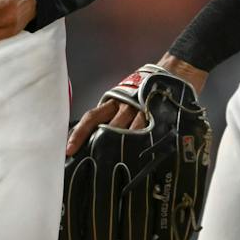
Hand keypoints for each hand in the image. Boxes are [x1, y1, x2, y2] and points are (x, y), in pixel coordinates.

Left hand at [65, 55, 207, 156]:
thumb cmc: (143, 92)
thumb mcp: (123, 100)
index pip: (91, 118)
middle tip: (94, 162)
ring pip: (129, 131)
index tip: (68, 150)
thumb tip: (95, 140)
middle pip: (109, 128)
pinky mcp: (158, 114)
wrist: (171, 74)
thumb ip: (111, 117)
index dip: (79, 134)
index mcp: (112, 102)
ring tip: (117, 164)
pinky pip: (150, 131)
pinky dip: (145, 143)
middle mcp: (124, 105)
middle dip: (102, 145)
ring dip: (123, 146)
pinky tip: (142, 156)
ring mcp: (142, 110)